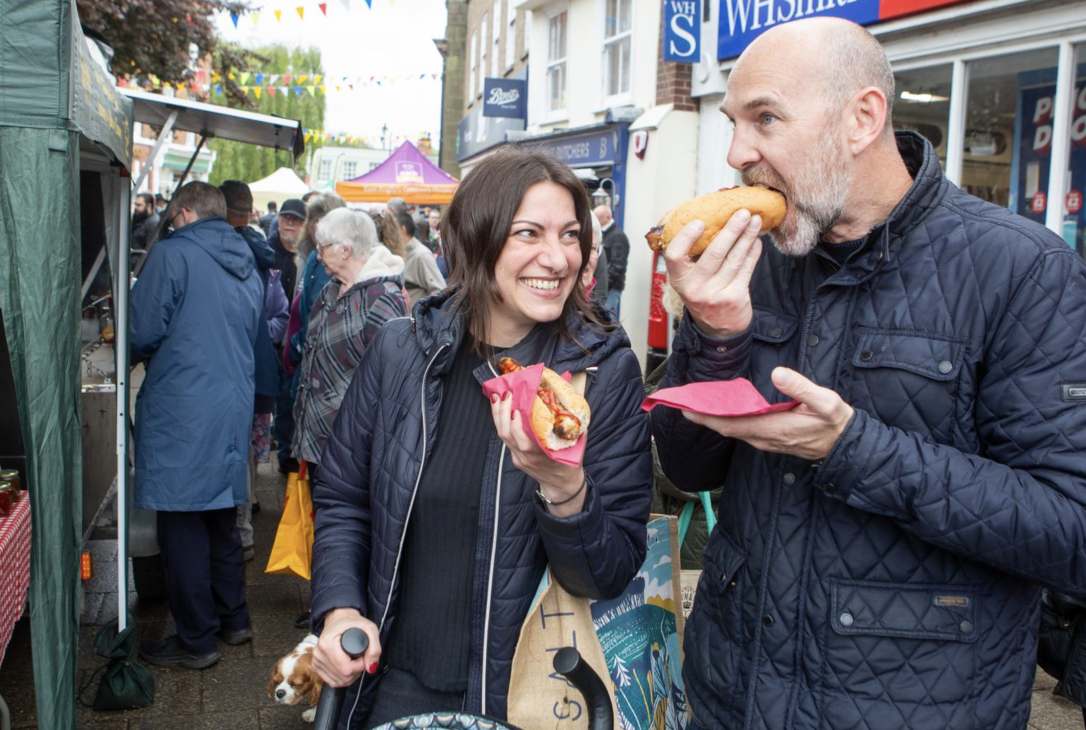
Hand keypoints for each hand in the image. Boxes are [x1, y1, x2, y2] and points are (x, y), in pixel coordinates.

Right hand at [312, 608, 381, 687]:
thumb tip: (371, 668)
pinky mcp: (316, 666)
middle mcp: (318, 653)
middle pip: (343, 677)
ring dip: (350, 676)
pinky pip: (332, 682)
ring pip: (338, 682)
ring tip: (353, 661)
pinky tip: (346, 667)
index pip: (346, 668)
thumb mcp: (369, 629)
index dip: (360, 665)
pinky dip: (342, 679)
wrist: (338, 619)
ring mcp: (315, 661)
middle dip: (356, 671)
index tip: (362, 654)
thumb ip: (374, 648)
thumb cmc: (353, 623)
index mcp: (327, 643)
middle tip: (359, 657)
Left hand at [490, 393, 584, 515]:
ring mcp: (519, 458)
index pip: (524, 441)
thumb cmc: (569, 465)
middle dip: (503, 413)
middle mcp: (527, 457)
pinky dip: (502, 423)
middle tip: (505, 395)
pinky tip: (501, 411)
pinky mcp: (515, 458)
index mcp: (542, 455)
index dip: (517, 426)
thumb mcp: (575, 448)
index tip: (516, 409)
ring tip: (497, 398)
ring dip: (498, 415)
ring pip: (503, 436)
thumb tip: (573, 406)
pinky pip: (505, 439)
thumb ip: (574, 429)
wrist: (561, 485)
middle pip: (508, 435)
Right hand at [663, 210, 763, 338]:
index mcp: (679, 279)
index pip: (674, 256)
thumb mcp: (689, 279)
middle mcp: (694, 288)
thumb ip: (694, 257)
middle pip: (714, 253)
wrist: (717, 328)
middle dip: (731, 229)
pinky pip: (746, 269)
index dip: (685, 237)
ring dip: (746, 237)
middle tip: (742, 212)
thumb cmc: (703, 293)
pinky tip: (756, 241)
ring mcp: (715, 294)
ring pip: (734, 259)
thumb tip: (712, 220)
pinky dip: (753, 252)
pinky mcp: (734, 297)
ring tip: (754, 221)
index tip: (699, 222)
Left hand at [682, 368, 853, 460]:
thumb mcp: (826, 402)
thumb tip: (777, 374)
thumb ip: (802, 387)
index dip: (706, 416)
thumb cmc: (835, 423)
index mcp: (772, 428)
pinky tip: (721, 408)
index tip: (686, 407)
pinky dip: (726, 420)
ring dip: (713, 418)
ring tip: (696, 402)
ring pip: (732, 430)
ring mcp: (765, 440)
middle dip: (702, 416)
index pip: (730, 423)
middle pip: (725, 428)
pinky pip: (741, 430)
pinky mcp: (769, 439)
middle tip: (682, 401)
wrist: (845, 445)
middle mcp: (764, 438)